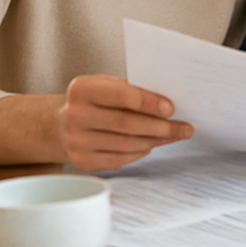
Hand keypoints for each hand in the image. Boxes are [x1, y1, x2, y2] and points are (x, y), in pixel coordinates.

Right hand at [58, 74, 192, 170]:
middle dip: (162, 127)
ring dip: (156, 141)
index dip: (150, 103)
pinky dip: (141, 152)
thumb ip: (132, 90)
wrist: (59, 124)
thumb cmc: (94, 101)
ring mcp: (76, 141)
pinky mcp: (81, 160)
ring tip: (174, 136)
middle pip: (127, 124)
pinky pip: (120, 159)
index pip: (123, 96)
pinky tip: (152, 144)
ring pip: (127, 144)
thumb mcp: (106, 86)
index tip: (172, 109)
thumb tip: (170, 101)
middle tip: (185, 128)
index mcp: (83, 89)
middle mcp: (75, 115)